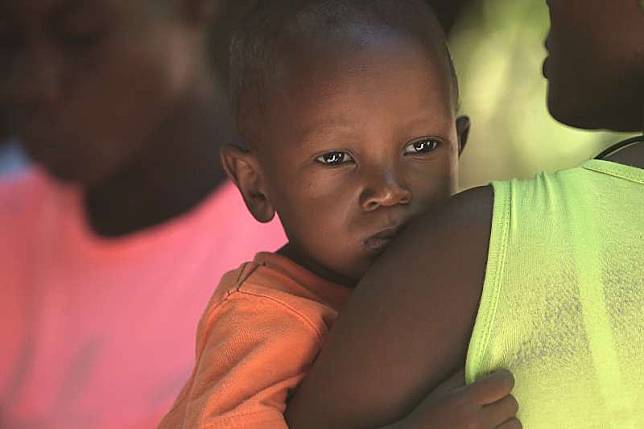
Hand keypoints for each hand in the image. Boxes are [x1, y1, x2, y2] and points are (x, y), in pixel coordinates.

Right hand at [400, 369, 520, 428]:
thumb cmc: (428, 416)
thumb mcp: (441, 392)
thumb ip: (464, 376)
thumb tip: (486, 364)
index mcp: (464, 402)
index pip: (502, 384)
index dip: (503, 377)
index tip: (498, 377)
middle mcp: (477, 422)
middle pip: (512, 404)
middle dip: (503, 398)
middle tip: (491, 399)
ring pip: (516, 425)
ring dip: (506, 420)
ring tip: (492, 418)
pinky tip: (492, 428)